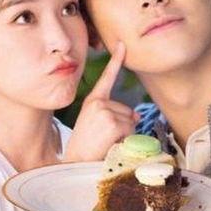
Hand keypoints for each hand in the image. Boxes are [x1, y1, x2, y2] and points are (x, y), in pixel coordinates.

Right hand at [64, 42, 139, 161]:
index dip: (116, 59)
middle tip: (103, 140)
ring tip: (105, 144)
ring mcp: (104, 111)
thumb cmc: (87, 150)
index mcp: (92, 102)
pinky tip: (109, 146)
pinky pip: (130, 130)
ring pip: (130, 121)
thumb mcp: (96, 127)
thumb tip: (135, 115)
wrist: (75, 167)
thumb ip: (114, 115)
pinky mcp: (112, 122)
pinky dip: (125, 141)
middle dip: (122, 126)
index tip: (123, 44)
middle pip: (127, 110)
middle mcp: (97, 103)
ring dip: (123, 135)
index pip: (106, 78)